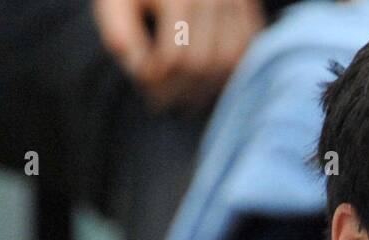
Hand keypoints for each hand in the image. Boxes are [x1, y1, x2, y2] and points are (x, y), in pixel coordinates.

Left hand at [94, 0, 265, 110]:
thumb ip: (118, 31)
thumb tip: (139, 72)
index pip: (175, 55)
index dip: (159, 80)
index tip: (144, 86)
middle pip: (205, 62)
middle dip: (181, 89)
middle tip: (161, 100)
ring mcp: (237, 3)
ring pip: (229, 62)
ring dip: (206, 86)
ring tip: (183, 94)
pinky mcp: (249, 9)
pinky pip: (246, 52)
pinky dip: (228, 72)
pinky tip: (204, 79)